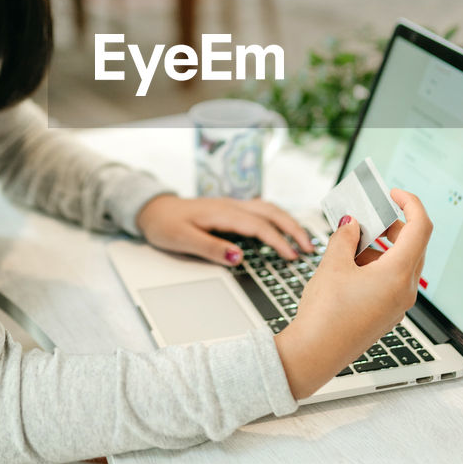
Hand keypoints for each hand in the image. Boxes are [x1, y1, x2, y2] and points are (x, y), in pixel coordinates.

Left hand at [135, 193, 312, 265]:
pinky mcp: (230, 209)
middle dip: (293, 229)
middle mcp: (231, 205)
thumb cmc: (165, 225)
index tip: (292, 257)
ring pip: (268, 209)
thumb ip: (211, 248)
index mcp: (222, 213)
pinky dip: (277, 219)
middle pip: (271, 212)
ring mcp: (232, 205)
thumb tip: (238, 257)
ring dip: (288, 222)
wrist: (152, 210)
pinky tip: (283, 228)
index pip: (259, 226)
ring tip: (303, 240)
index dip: (278, 242)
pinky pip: (261, 210)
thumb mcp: (183, 240)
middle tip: (310, 248)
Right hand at [274, 188, 431, 400]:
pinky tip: (350, 267)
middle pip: (413, 245)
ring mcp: (398, 305)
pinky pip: (391, 281)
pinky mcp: (387, 314)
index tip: (394, 194)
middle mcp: (405, 291)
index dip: (411, 204)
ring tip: (350, 244)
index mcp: (398, 274)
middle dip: (392, 226)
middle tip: (367, 217)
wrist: (315, 354)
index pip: (420, 228)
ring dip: (381, 247)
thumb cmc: (325, 313)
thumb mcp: (333, 265)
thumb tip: (352, 225)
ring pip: (401, 264)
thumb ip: (345, 237)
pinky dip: (377, 265)